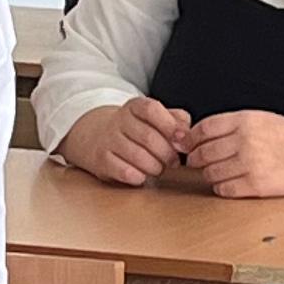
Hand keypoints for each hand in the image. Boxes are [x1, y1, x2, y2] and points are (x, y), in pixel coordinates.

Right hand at [55, 97, 190, 188]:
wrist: (95, 135)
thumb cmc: (135, 129)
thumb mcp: (154, 118)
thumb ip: (176, 121)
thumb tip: (188, 135)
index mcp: (135, 106)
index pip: (152, 110)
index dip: (170, 126)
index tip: (182, 141)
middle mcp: (119, 120)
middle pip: (148, 137)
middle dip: (167, 153)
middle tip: (173, 161)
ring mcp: (107, 140)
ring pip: (138, 156)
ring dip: (155, 167)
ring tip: (158, 168)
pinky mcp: (100, 160)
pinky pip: (124, 171)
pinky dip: (139, 176)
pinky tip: (142, 175)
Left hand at [181, 111, 283, 198]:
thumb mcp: (259, 118)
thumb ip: (230, 125)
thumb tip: (196, 134)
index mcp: (245, 121)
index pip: (204, 129)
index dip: (191, 139)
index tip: (189, 144)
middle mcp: (245, 141)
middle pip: (203, 153)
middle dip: (197, 159)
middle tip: (198, 161)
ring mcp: (250, 164)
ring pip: (211, 173)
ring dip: (209, 174)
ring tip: (219, 171)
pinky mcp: (255, 185)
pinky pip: (224, 189)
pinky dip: (221, 187)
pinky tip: (229, 182)